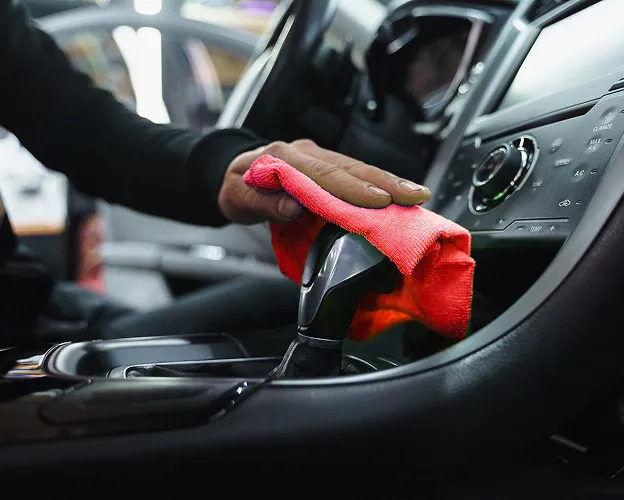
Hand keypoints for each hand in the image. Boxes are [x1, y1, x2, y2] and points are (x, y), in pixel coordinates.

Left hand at [218, 139, 430, 224]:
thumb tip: (292, 208)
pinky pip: (354, 173)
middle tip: (416, 195)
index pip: (323, 173)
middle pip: (349, 167)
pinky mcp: (326, 164)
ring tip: (417, 194)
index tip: (380, 200)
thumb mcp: (236, 197)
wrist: (232, 171)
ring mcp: (318, 155)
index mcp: (284, 157)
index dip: (352, 188)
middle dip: (385, 182)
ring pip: (357, 168)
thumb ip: (261, 202)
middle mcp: (306, 151)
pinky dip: (378, 184)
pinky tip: (399, 194)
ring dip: (389, 181)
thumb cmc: (236, 186)